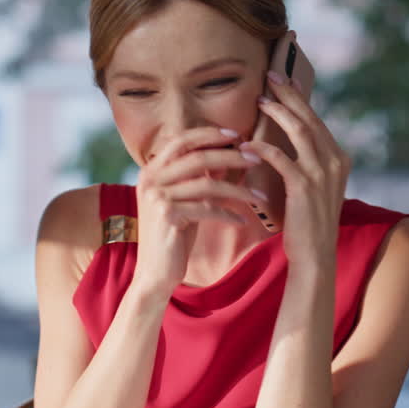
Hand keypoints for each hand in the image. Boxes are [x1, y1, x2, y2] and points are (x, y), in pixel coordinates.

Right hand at [133, 127, 263, 294]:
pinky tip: (242, 221)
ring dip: (238, 190)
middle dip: (231, 157)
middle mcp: (150, 179)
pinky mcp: (167, 215)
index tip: (237, 135)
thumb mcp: (186, 201)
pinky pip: (207, 209)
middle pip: (198, 158)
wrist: (155, 272)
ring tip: (258, 197)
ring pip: (207, 184)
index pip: (182, 141)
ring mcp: (156, 196)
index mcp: (152, 170)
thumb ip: (200, 177)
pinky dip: (228, 214)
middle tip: (257, 159)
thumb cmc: (174, 235)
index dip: (209, 135)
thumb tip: (229, 155)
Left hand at [240, 67, 349, 267]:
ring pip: (299, 130)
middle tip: (270, 75)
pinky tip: (247, 143)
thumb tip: (289, 141)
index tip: (281, 81)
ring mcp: (322, 173)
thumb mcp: (313, 187)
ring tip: (260, 100)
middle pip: (310, 117)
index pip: (316, 120)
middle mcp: (335, 161)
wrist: (315, 255)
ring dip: (278, 112)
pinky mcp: (304, 186)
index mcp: (338, 159)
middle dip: (289, 94)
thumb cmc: (307, 223)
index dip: (298, 99)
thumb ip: (307, 163)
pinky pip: (281, 157)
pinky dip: (262, 147)